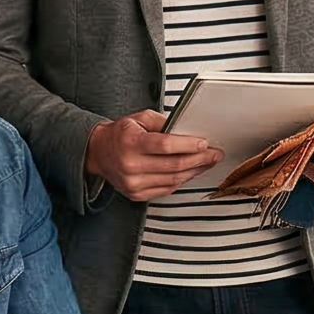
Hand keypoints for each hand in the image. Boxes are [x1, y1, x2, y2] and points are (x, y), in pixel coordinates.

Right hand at [87, 110, 223, 202]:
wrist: (99, 153)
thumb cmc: (121, 134)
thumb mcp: (140, 118)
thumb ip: (163, 122)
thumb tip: (188, 130)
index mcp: (130, 142)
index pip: (165, 146)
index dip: (188, 145)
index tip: (204, 143)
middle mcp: (130, 165)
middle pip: (174, 165)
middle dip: (200, 159)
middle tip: (214, 154)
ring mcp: (133, 183)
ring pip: (173, 179)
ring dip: (195, 171)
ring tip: (207, 163)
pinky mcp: (136, 194)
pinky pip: (167, 189)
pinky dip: (182, 180)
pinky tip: (190, 172)